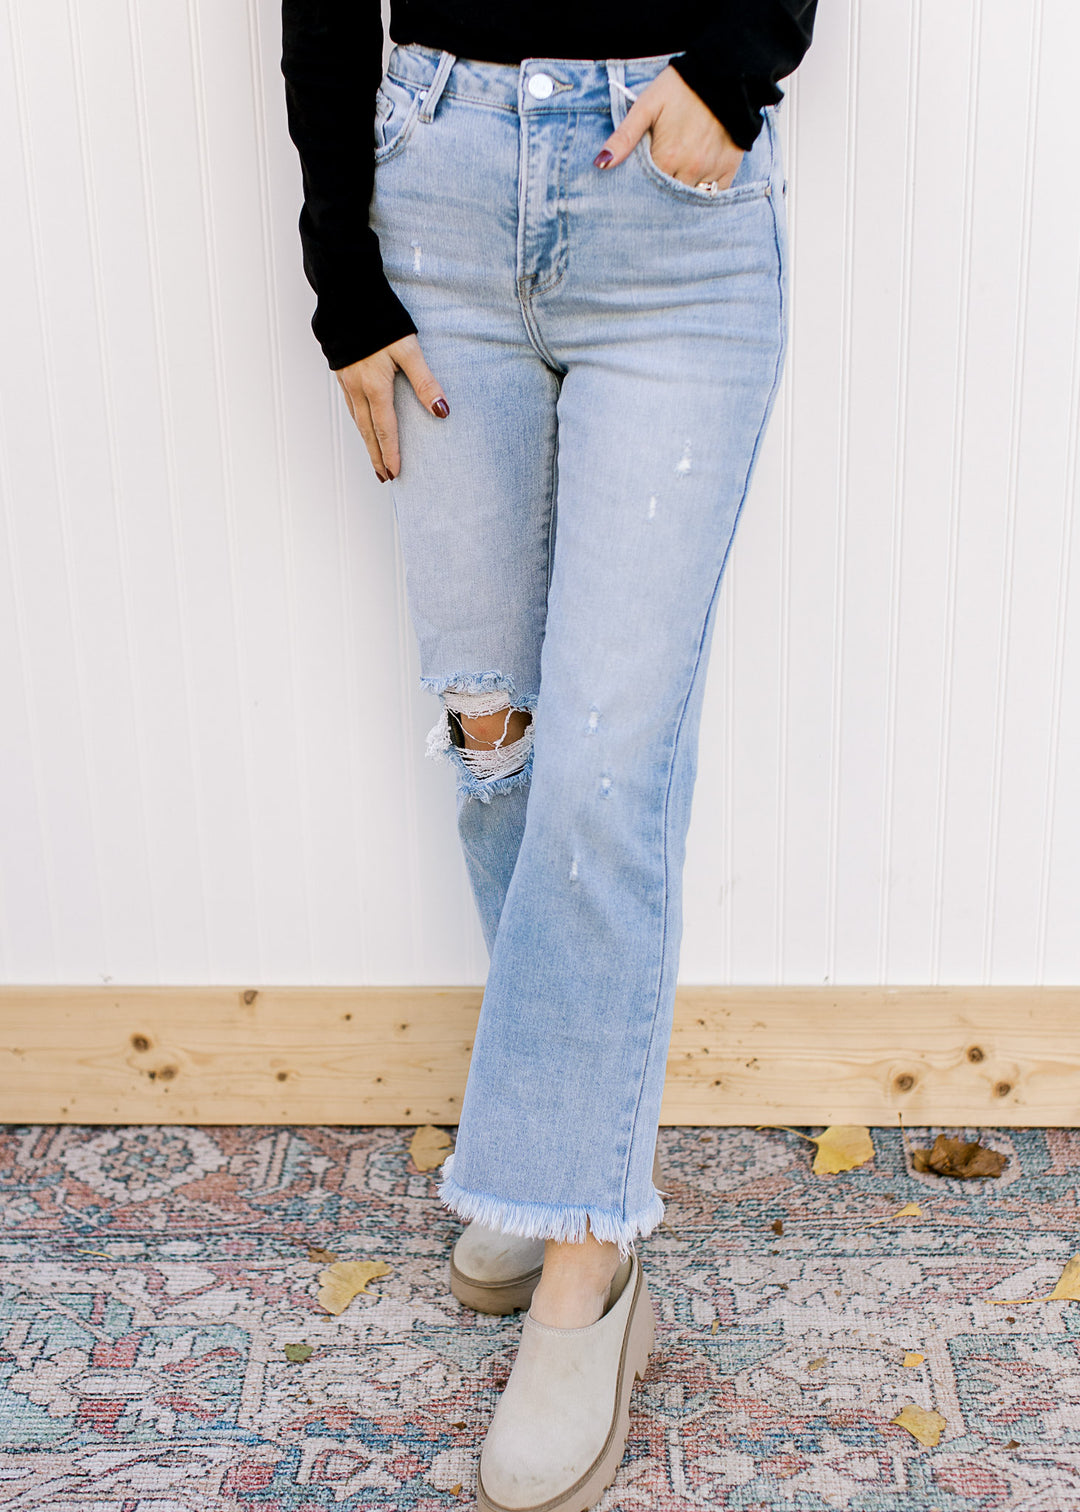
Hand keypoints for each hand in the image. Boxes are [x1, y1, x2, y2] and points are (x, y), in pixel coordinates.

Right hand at [334, 333, 447, 481]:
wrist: (347, 294)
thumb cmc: (379, 319)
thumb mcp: (408, 349)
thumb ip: (425, 381)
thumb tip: (442, 411)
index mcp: (375, 386)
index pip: (385, 429)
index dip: (391, 453)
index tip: (395, 473)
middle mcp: (357, 388)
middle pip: (368, 431)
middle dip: (376, 456)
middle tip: (383, 477)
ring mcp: (346, 380)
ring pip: (357, 419)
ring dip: (366, 441)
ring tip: (374, 458)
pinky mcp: (342, 371)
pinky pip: (350, 405)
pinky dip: (358, 421)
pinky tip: (362, 423)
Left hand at [594, 66, 743, 190]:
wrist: (722, 73)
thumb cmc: (679, 88)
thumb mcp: (646, 106)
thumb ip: (624, 137)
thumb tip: (600, 164)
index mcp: (667, 157)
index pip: (647, 189)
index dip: (641, 188)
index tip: (638, 182)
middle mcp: (690, 169)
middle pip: (669, 197)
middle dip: (660, 194)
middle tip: (656, 182)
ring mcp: (711, 170)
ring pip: (690, 198)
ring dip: (681, 195)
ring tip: (675, 179)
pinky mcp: (729, 168)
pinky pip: (715, 194)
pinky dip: (704, 192)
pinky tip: (696, 179)